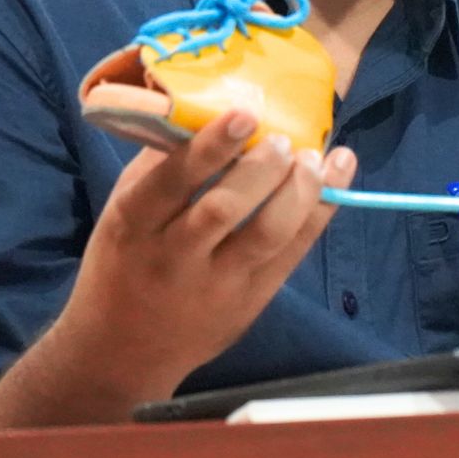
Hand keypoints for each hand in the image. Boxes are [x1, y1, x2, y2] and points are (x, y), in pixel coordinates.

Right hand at [54, 108, 354, 413]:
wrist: (123, 351)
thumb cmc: (123, 263)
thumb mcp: (120, 212)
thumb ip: (157, 165)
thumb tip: (199, 106)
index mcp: (134, 224)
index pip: (173, 180)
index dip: (211, 146)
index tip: (244, 113)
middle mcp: (174, 256)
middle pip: (224, 208)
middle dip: (262, 168)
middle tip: (283, 139)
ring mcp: (217, 284)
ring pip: (267, 234)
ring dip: (299, 191)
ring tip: (315, 159)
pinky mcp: (250, 302)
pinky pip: (292, 255)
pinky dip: (319, 213)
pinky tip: (338, 177)